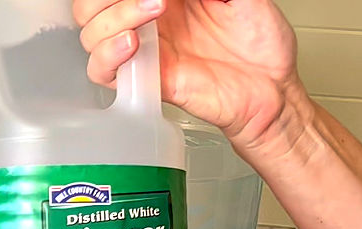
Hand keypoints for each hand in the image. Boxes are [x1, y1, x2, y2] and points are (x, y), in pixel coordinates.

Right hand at [73, 0, 306, 150]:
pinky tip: (132, 43)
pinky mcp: (146, 80)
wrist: (273, 88)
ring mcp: (144, 51)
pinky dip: (107, 55)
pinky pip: (102, 73)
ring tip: (152, 11)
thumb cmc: (260, 43)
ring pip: (90, 34)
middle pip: (88, 7)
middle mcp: (148, 22)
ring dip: (113, 17)